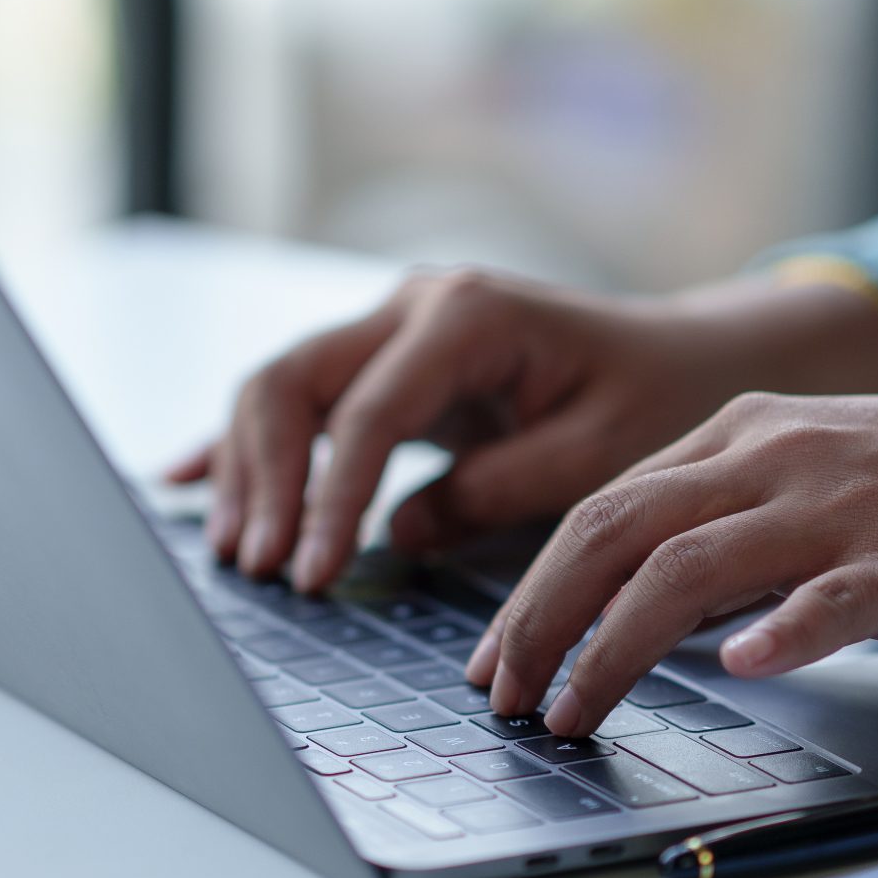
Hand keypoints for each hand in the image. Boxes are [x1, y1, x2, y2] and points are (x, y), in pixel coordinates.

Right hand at [168, 268, 877, 590]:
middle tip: (262, 568)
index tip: (314, 573)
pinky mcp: (387, 364)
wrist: (691, 360)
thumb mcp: (600, 455)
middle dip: (264, 477)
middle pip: (293, 381)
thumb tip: (399, 534)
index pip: (365, 411)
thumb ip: (499, 490)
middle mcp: (415, 305)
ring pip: (281, 387)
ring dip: (248, 469)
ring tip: (240, 555)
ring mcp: (392, 328)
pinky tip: (185, 480)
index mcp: (467, 315)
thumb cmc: (658, 400)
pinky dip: (246, 443)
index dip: (327, 497)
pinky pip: (300, 400)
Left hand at [470, 365, 877, 736]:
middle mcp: (776, 457)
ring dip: (611, 646)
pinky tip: (741, 669)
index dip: (533, 586)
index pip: (603, 507)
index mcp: (749, 433)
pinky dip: (780, 630)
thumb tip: (678, 612)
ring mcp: (841, 505)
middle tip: (499, 695)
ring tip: (569, 714)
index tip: (496, 656)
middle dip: (538, 619)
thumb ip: (749, 527)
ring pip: (686, 565)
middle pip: (613, 531)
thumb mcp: (832, 475)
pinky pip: (831, 594)